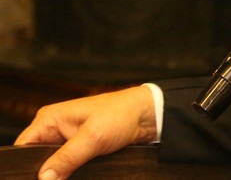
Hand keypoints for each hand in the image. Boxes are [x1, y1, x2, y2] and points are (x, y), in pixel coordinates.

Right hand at [14, 85, 158, 179]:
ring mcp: (66, 140)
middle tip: (59, 177)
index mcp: (49, 119)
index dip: (26, 166)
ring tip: (70, 174)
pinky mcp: (79, 149)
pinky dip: (69, 173)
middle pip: (36, 158)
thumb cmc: (122, 114)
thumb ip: (67, 158)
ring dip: (59, 173)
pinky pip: (66, 165)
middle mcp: (54, 128)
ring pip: (52, 165)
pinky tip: (75, 175)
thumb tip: (44, 178)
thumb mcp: (93, 137)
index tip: (36, 179)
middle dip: (44, 172)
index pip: (23, 147)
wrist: (148, 114)